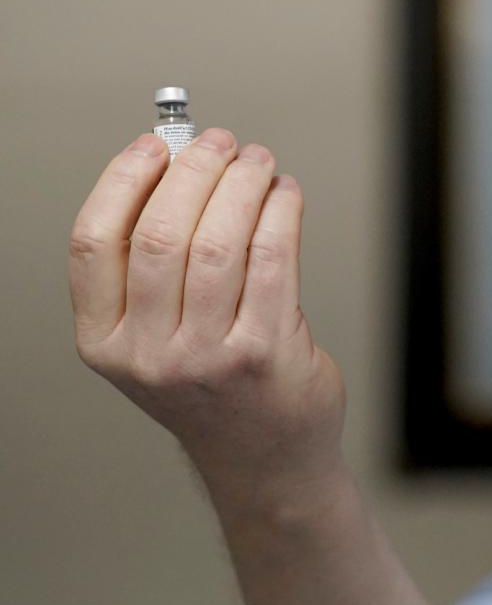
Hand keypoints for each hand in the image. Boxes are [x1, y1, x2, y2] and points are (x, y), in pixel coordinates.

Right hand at [69, 129, 345, 503]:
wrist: (266, 460)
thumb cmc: (216, 388)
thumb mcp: (156, 341)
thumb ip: (153, 270)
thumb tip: (177, 168)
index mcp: (105, 342)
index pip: (93, 243)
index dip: (123, 181)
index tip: (155, 145)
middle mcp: (148, 354)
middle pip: (161, 233)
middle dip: (196, 171)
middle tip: (222, 144)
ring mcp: (206, 357)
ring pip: (218, 241)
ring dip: (243, 185)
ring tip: (260, 163)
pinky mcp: (264, 353)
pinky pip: (272, 259)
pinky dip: (281, 213)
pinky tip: (285, 196)